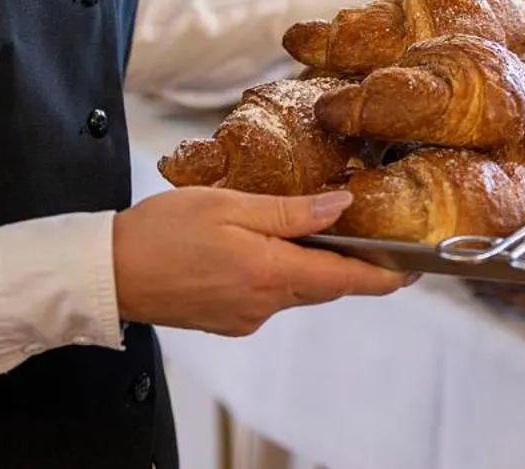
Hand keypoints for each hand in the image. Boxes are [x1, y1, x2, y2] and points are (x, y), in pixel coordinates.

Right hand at [110, 188, 408, 336]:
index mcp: (270, 273)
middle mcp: (264, 304)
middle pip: (325, 286)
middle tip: (372, 236)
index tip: (415, 268)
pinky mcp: (229, 320)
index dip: (385, 276)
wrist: (109, 272)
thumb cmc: (162, 232)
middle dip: (350, 265)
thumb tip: (340, 207)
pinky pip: (270, 296)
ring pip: (297, 290)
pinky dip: (278, 273)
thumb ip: (289, 211)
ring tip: (312, 230)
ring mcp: (246, 317)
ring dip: (310, 265)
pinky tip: (263, 247)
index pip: (345, 279)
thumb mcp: (230, 205)